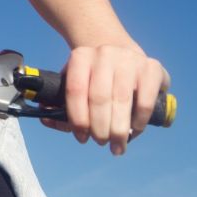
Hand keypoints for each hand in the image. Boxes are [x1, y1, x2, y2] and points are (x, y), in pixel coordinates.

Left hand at [42, 44, 168, 154]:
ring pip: (121, 101)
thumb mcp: (76, 81)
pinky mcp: (151, 68)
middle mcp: (104, 54)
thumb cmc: (95, 76)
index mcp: (80, 57)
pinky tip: (134, 131)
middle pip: (99, 98)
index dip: (77, 119)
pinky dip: (138, 121)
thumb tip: (45, 118)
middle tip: (101, 143)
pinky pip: (144, 101)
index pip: (75, 91)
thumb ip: (60, 103)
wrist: (122, 51)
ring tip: (117, 146)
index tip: (81, 137)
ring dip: (118, 130)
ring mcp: (129, 59)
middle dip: (99, 128)